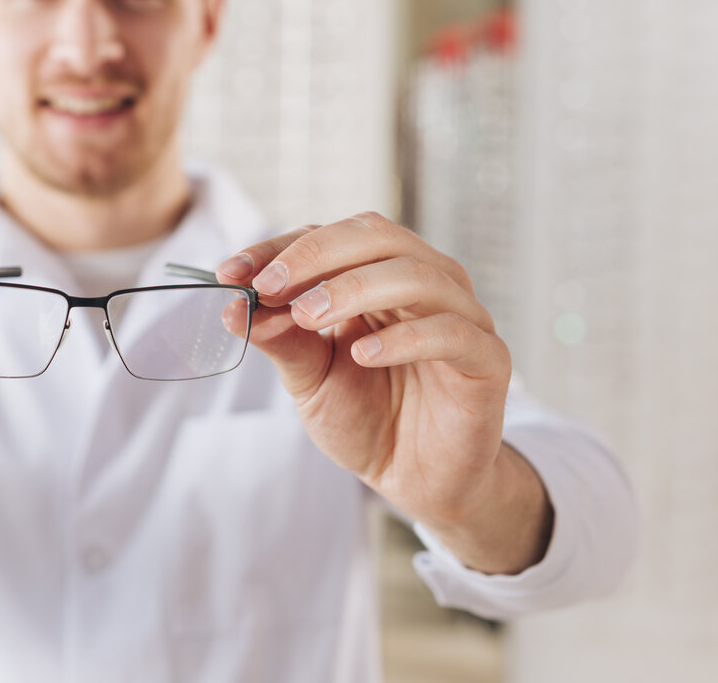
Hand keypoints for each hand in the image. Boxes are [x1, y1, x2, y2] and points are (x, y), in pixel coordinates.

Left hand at [217, 212, 513, 528]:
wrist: (417, 481)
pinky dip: (403, 338)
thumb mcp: (310, 378)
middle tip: (268, 285)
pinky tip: (363, 354)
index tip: (230, 272)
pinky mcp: (487, 359)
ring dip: (353, 289)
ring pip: (415, 274)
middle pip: (375, 236)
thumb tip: (233, 305)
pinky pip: (451, 332)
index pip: (329, 237)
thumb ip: (282, 339)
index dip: (277, 249)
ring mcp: (461, 315)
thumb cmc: (367, 419)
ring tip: (307, 316)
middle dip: (314, 256)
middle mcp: (423, 282)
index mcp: (377, 276)